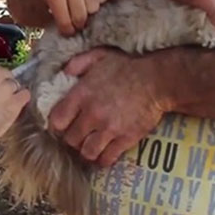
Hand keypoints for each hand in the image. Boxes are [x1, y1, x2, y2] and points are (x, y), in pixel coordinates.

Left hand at [27, 0, 107, 35]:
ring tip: (84, 12)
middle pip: (82, 17)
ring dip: (89, 13)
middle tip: (76, 26)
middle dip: (78, 25)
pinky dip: (98, 1)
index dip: (67, 31)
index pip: (66, 21)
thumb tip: (63, 21)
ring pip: (95, 7)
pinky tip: (91, 0)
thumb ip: (52, 5)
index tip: (67, 33)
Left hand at [48, 48, 166, 166]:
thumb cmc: (128, 66)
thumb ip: (77, 63)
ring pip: (87, 152)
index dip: (57, 125)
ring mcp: (109, 129)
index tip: (63, 125)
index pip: (57, 120)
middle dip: (72, 139)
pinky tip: (103, 154)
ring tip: (90, 146)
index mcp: (82, 95)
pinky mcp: (125, 139)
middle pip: (70, 139)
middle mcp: (92, 114)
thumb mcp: (99, 55)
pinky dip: (103, 159)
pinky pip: (107, 158)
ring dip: (87, 150)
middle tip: (78, 135)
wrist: (157, 80)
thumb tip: (64, 73)